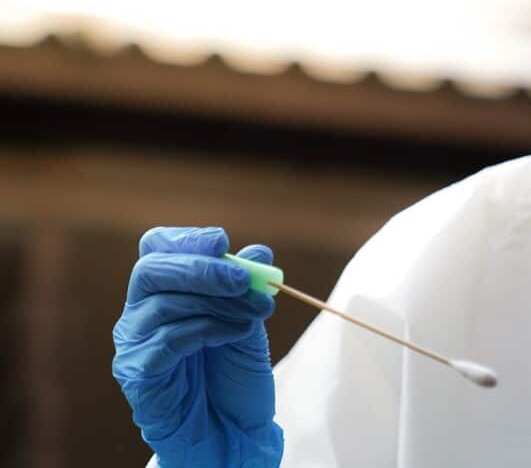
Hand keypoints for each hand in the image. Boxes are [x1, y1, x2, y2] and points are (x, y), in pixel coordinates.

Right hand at [112, 227, 283, 466]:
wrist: (231, 428)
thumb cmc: (232, 373)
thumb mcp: (248, 319)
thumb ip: (248, 288)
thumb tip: (259, 252)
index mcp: (163, 290)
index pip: (156, 248)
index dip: (186, 239)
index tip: (223, 242)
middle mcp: (139, 312)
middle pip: (151, 271)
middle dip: (202, 269)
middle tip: (243, 280)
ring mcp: (133, 343)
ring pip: (165, 304)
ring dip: (218, 303)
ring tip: (255, 313)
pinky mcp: (137, 373)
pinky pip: (169, 340)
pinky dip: (208, 330)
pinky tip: (235, 334)